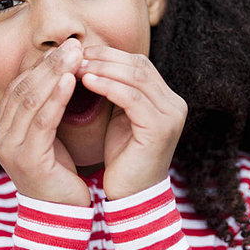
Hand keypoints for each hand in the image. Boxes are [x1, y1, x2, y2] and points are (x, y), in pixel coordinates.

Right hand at [0, 39, 91, 206]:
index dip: (42, 64)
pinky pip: (43, 121)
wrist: (60, 214)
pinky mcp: (27, 159)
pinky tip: (71, 81)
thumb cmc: (59, 172)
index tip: (66, 47)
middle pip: (23, 88)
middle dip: (50, 63)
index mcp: (3, 128)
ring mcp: (10, 148)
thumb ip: (47, 108)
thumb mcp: (49, 135)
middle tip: (73, 43)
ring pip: (31, 100)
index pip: (19, 86)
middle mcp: (0, 136)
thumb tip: (61, 70)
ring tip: (75, 54)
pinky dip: (57, 98)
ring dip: (54, 74)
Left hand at [77, 46, 187, 199]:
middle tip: (74, 55)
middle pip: (139, 65)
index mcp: (166, 99)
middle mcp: (174, 104)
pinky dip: (107, 85)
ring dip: (102, 68)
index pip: (138, 64)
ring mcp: (171, 116)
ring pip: (136, 77)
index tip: (80, 52)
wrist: (132, 196)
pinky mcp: (160, 128)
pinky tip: (86, 81)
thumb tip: (90, 61)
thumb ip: (115, 91)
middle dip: (104, 57)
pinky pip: (131, 98)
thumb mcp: (119, 117)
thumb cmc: (122, 158)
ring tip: (76, 66)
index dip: (109, 55)